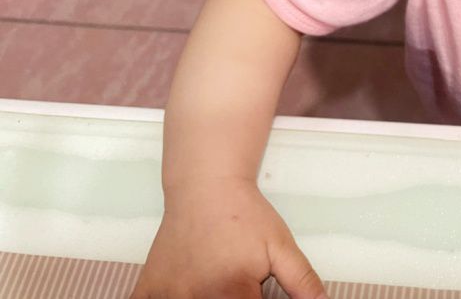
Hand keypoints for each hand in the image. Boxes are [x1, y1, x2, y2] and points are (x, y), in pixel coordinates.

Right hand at [130, 177, 326, 298]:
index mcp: (232, 292)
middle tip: (237, 287)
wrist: (205, 185)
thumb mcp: (281, 246)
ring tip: (216, 286)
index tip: (256, 293)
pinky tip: (184, 293)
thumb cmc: (244, 215)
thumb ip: (302, 282)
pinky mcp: (147, 290)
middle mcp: (195, 298)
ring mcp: (167, 295)